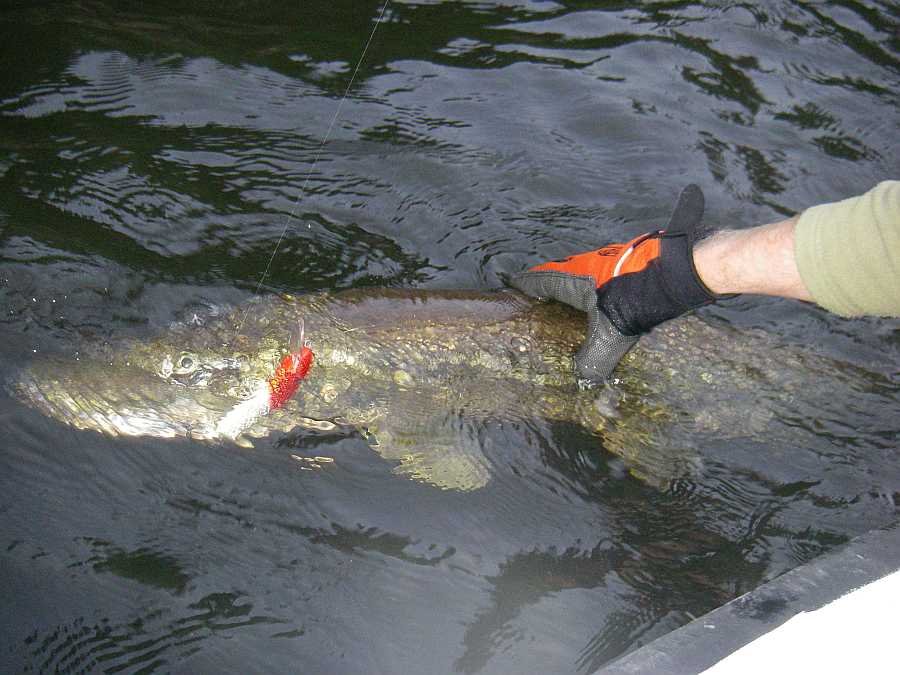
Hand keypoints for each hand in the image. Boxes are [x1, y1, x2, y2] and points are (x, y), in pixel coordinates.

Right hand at [511, 185, 719, 383]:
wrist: (674, 272)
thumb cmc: (635, 301)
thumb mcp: (611, 337)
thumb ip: (593, 360)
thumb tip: (581, 381)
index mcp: (572, 280)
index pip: (537, 280)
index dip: (522, 283)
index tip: (508, 284)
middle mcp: (584, 264)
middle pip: (556, 271)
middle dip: (543, 282)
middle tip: (533, 295)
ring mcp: (605, 259)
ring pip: (579, 270)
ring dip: (569, 281)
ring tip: (564, 299)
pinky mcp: (625, 260)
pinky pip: (598, 271)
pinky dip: (591, 283)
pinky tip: (600, 296)